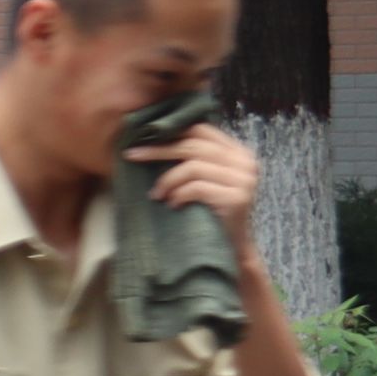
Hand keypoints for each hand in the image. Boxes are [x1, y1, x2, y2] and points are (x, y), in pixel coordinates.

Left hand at [128, 114, 257, 245]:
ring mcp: (244, 180)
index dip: (170, 131)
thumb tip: (150, 138)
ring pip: (193, 167)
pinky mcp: (237, 198)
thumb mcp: (204, 178)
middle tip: (132, 156)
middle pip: (193, 146)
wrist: (230, 245)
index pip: (201, 130)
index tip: (140, 137)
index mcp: (237, 152)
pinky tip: (173, 205)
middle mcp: (245, 162)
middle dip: (158, 151)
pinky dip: (178, 195)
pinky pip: (197, 188)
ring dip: (167, 181)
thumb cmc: (209, 209)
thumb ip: (192, 157)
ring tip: (156, 195)